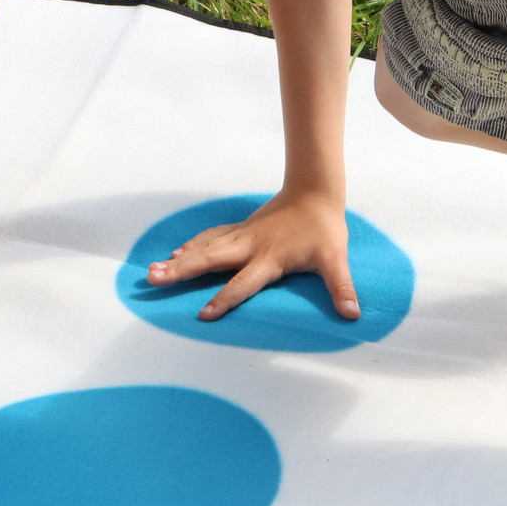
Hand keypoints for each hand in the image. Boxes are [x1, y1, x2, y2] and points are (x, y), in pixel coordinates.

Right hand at [145, 191, 359, 321]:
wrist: (315, 191)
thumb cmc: (324, 228)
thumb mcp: (336, 259)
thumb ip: (342, 288)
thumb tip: (354, 314)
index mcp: (269, 258)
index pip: (243, 283)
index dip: (225, 299)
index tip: (203, 314)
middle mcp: (249, 247)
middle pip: (210, 260)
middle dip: (182, 271)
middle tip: (154, 279)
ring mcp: (242, 236)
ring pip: (204, 248)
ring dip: (179, 260)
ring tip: (152, 270)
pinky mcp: (241, 229)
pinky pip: (211, 238)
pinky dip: (192, 246)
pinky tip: (175, 253)